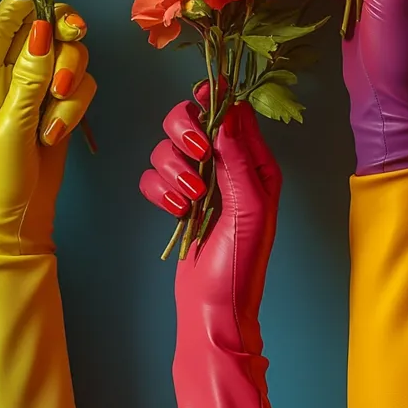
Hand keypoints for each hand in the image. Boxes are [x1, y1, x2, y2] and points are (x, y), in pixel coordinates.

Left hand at [0, 0, 95, 251]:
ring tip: (55, 118)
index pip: (4, 17)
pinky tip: (57, 132)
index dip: (33, 5)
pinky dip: (76, 105)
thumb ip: (29, 76)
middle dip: (63, 40)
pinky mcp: (57, 102)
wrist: (16, 220)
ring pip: (68, 54)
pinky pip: (81, 82)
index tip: (59, 14)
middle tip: (75, 39)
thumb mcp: (11, 125)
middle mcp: (6, 72)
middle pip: (45, 27)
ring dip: (71, 80)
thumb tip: (43, 27)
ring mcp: (34, 87)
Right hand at [140, 97, 280, 347]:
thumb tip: (228, 110)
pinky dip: (158, 192)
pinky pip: (152, 176)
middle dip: (185, 134)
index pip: (232, 112)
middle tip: (196, 158)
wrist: (213, 310)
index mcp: (255, 163)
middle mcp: (226, 166)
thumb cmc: (241, 265)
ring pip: (166, 147)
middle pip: (189, 118)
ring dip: (172, 172)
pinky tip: (176, 213)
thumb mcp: (249, 209)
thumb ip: (238, 158)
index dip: (214, 99)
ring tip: (189, 202)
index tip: (202, 98)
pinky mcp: (175, 199)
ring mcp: (199, 183)